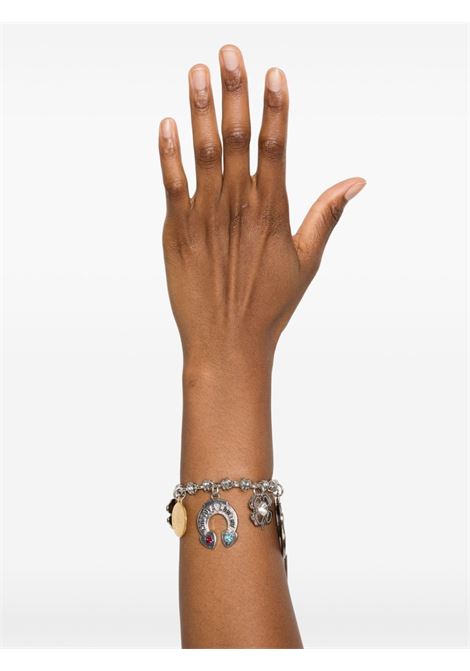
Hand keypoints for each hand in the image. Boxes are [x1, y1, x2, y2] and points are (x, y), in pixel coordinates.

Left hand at [159, 45, 364, 368]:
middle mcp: (238, 208)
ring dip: (199, 111)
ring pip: (203, 155)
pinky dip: (168, 155)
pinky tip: (167, 124)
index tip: (274, 73)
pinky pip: (171, 186)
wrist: (226, 344)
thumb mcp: (306, 261)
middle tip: (230, 53)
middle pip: (238, 140)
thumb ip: (326, 215)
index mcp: (272, 212)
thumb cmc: (269, 305)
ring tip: (198, 71)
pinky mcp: (177, 232)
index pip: (275, 148)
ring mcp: (204, 218)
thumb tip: (356, 182)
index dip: (275, 109)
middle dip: (235, 93)